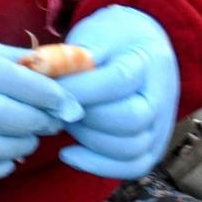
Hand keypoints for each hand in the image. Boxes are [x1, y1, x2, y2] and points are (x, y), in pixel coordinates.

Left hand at [54, 5, 178, 178]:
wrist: (143, 45)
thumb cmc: (112, 39)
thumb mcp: (94, 34)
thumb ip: (72, 56)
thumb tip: (40, 74)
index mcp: (147, 59)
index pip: (117, 81)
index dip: (79, 89)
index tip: (48, 87)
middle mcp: (162, 95)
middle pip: (129, 120)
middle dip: (85, 117)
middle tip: (58, 106)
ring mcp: (161, 124)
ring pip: (131, 148)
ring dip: (88, 140)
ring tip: (66, 122)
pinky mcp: (154, 146)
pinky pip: (133, 167)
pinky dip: (99, 166)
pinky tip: (69, 153)